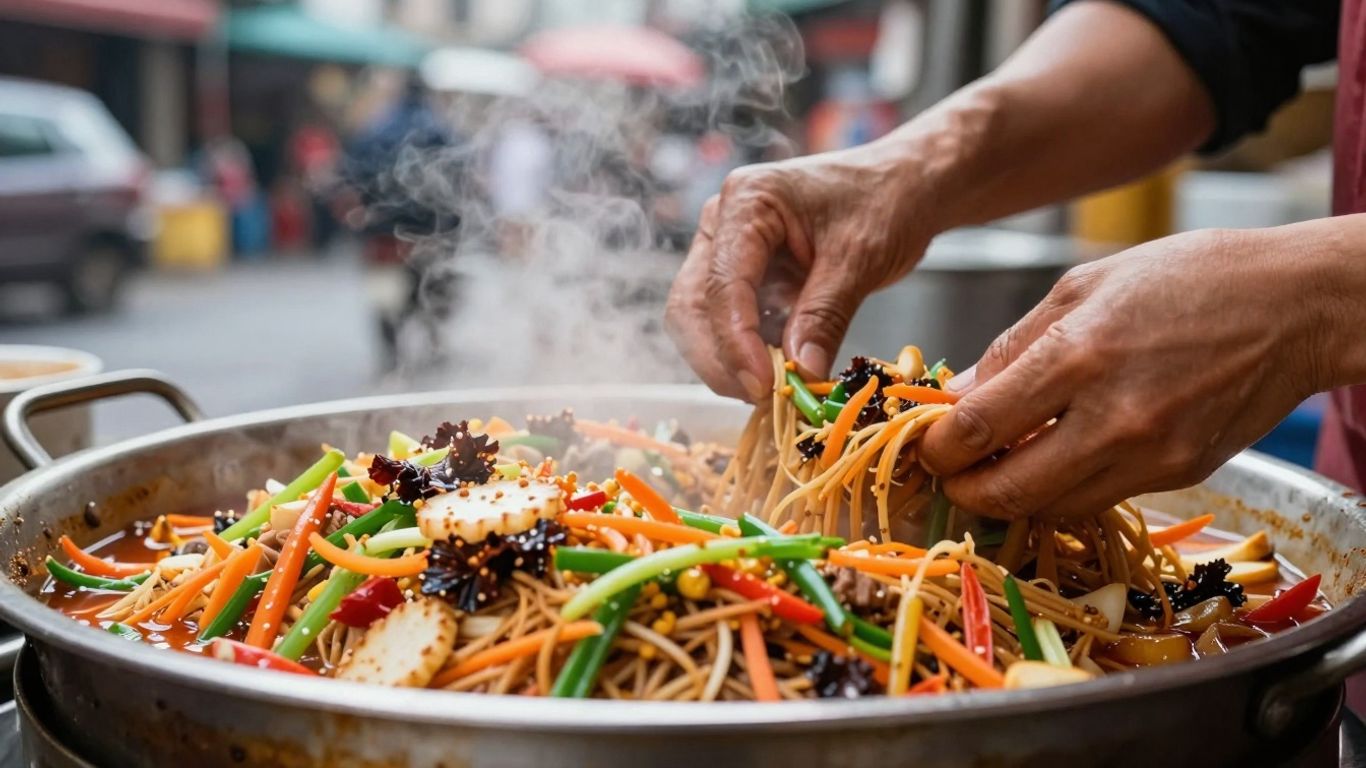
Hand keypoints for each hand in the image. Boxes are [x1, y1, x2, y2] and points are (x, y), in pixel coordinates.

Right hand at [665, 145, 936, 399]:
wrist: (907, 185)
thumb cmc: (887, 201)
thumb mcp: (860, 259)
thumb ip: (824, 315)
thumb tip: (799, 372)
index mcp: (747, 201)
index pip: (723, 284)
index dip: (735, 342)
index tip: (762, 386)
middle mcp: (723, 223)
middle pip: (693, 305)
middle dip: (719, 359)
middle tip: (761, 397)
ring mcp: (728, 250)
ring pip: (702, 321)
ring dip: (729, 362)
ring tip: (774, 391)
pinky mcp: (745, 277)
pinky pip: (731, 324)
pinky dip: (748, 355)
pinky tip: (779, 375)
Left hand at [920, 226, 1346, 519]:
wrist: (1295, 305)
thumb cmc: (1187, 278)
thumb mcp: (1083, 286)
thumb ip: (1013, 346)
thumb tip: (959, 395)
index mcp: (1078, 354)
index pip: (979, 427)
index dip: (937, 449)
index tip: (925, 447)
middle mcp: (1112, 415)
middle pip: (1007, 489)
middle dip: (963, 490)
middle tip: (948, 475)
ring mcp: (1150, 454)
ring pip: (1050, 508)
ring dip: (1010, 497)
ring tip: (995, 469)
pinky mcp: (1178, 476)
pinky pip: (1097, 501)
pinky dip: (1061, 492)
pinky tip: (1051, 464)